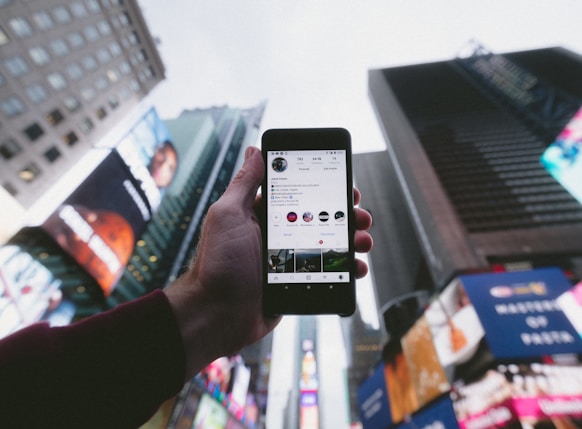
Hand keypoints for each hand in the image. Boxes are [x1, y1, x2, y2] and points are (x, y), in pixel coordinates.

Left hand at [164, 146, 372, 378]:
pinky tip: (356, 268)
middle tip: (361, 216)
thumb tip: (255, 150)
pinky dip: (346, 270)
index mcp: (263, 216)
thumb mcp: (228, 215)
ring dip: (352, 241)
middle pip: (322, 219)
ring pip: (330, 246)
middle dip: (346, 215)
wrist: (216, 315)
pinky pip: (329, 274)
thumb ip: (245, 184)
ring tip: (363, 241)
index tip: (345, 186)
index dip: (326, 189)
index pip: (301, 195)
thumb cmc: (217, 264)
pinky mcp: (299, 284)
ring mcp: (291, 261)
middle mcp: (279, 236)